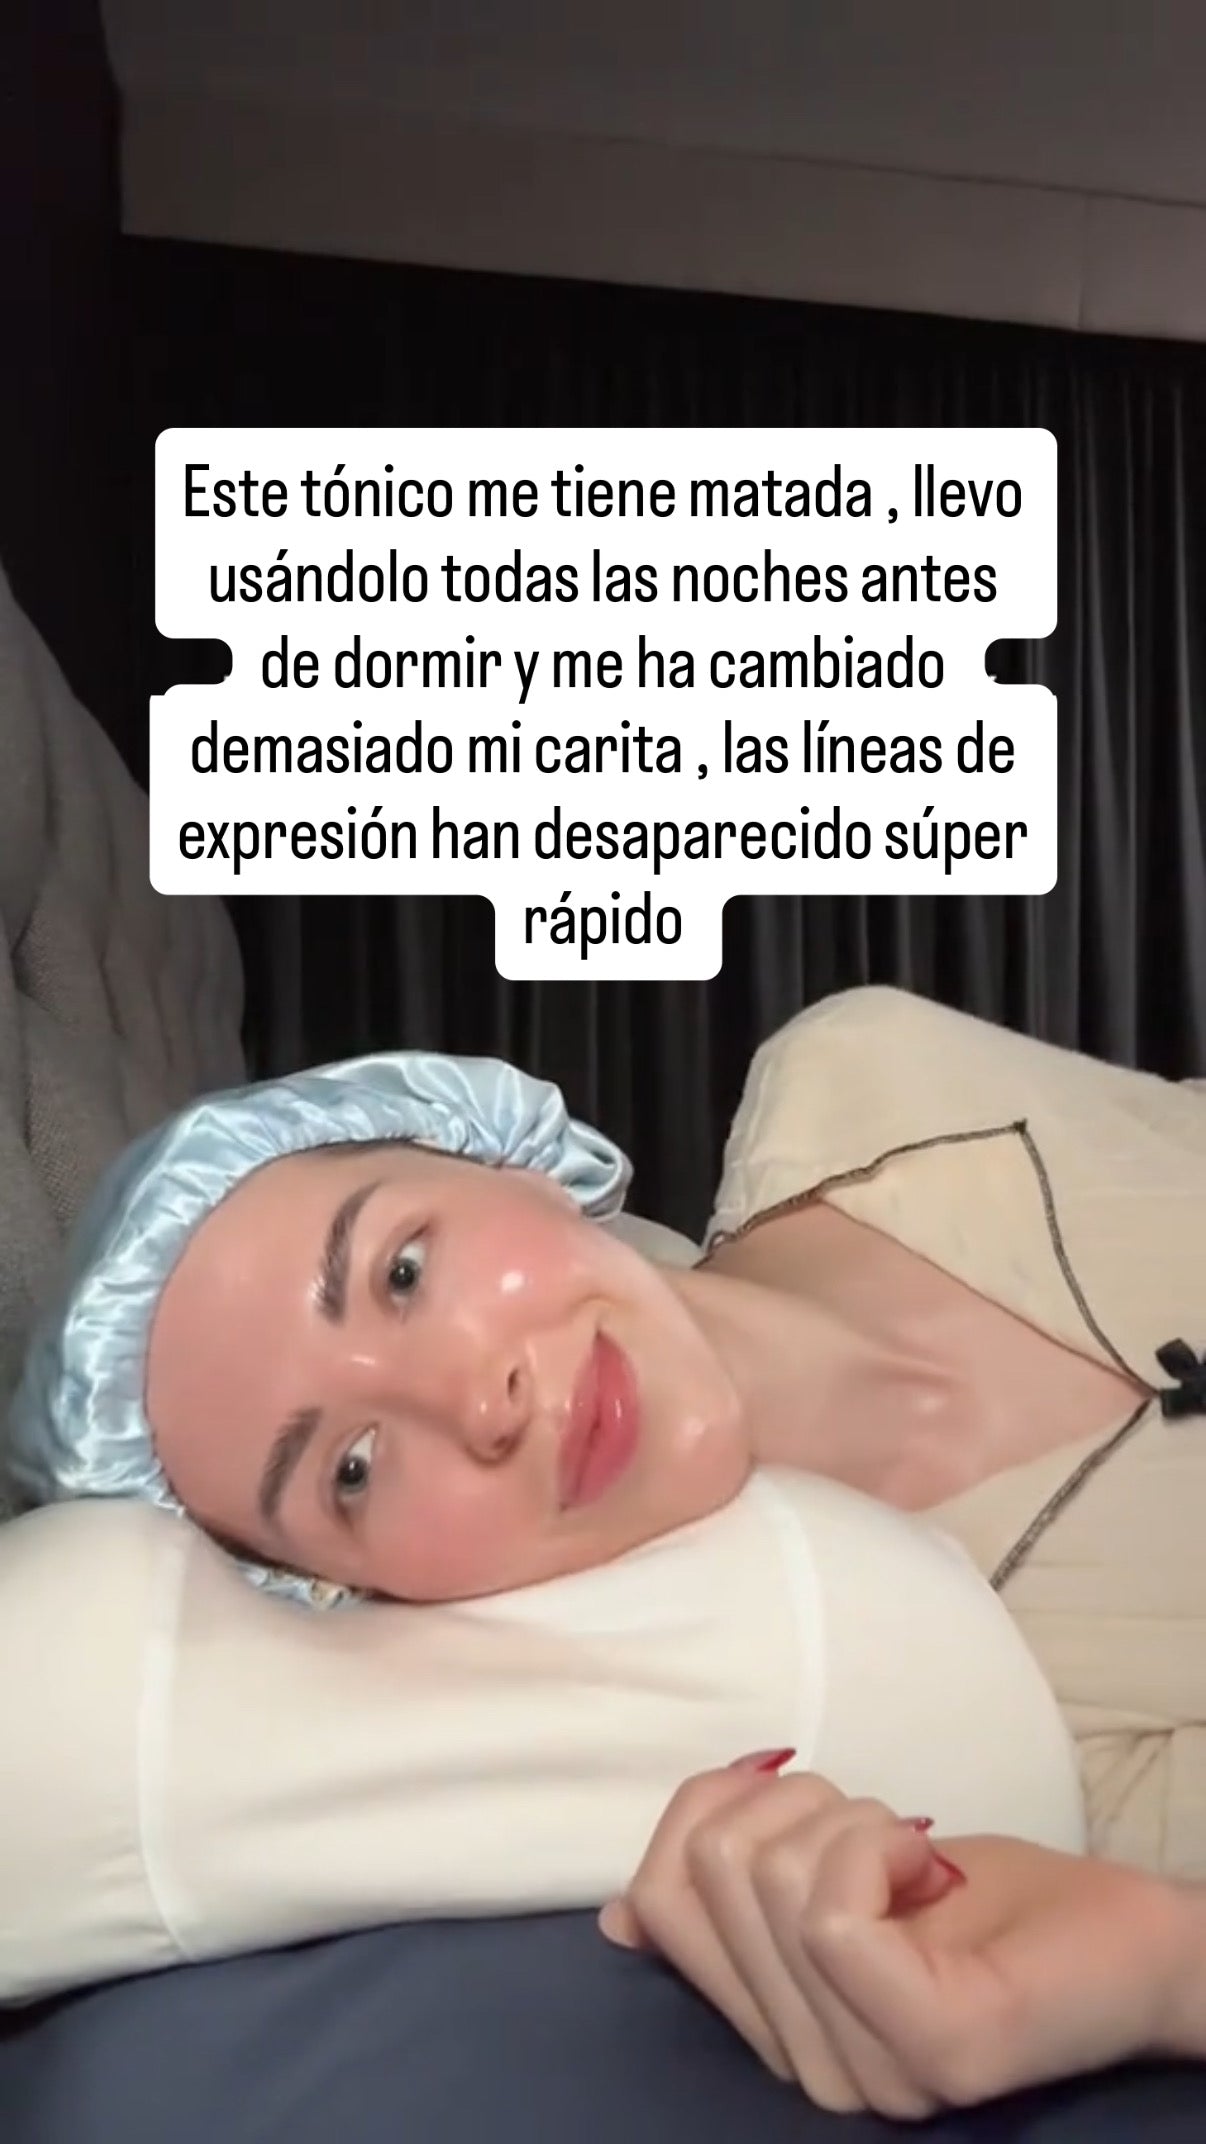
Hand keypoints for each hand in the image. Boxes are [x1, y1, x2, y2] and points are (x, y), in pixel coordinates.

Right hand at [599, 1763, 1188, 2118]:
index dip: (702, 1805)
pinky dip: (875, 1846)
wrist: (1132, 1941)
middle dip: (788, 1800)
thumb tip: (621, 1912)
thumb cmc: (990, 1899)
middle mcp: (809, 2070)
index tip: (781, 1786)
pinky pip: (831, 1911)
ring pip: (768, 1878)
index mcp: (774, 2028)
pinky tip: (931, 1869)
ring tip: (911, 1855)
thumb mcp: (837, 1880)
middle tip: (873, 1825)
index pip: (656, 1900)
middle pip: (705, 1871)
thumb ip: (740, 1900)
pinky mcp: (926, 2046)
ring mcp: (868, 2072)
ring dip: (845, 1818)